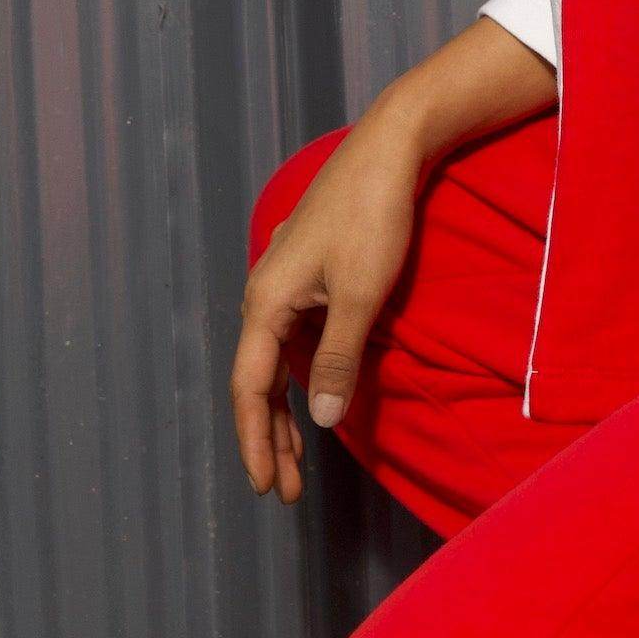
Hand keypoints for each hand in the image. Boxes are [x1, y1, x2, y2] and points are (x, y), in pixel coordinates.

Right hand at [230, 103, 424, 505]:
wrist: (389, 147)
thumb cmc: (374, 217)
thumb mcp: (362, 296)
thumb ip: (339, 360)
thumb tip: (324, 420)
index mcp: (266, 302)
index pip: (249, 389)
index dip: (257, 442)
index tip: (269, 487)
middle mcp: (264, 293)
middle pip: (257, 380)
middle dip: (270, 438)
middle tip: (287, 490)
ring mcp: (284, 281)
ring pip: (274, 360)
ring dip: (285, 410)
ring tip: (299, 459)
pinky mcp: (306, 271)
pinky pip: (292, 338)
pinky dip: (300, 375)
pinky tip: (315, 394)